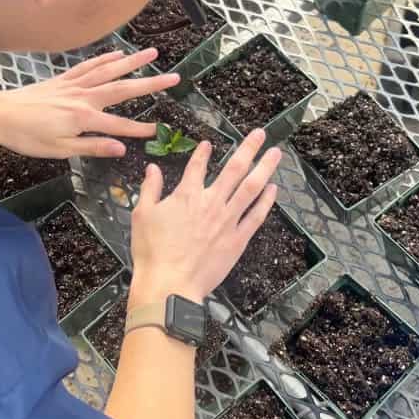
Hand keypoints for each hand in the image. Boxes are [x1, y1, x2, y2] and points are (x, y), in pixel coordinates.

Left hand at [0, 48, 178, 157]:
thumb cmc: (27, 137)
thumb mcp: (60, 149)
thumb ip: (92, 147)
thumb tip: (120, 149)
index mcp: (83, 118)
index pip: (118, 126)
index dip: (137, 130)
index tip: (157, 131)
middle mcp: (83, 97)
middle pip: (122, 89)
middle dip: (149, 84)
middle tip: (173, 77)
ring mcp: (74, 85)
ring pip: (108, 71)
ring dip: (133, 62)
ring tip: (153, 53)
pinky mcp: (64, 79)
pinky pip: (89, 66)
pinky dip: (106, 58)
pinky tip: (119, 54)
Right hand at [128, 129, 281, 306]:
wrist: (170, 284)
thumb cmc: (152, 252)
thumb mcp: (142, 215)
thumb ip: (149, 188)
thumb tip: (153, 168)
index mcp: (186, 195)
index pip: (197, 166)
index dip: (203, 153)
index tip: (209, 143)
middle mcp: (211, 202)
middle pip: (234, 169)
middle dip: (248, 148)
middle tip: (261, 134)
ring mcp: (228, 220)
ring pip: (251, 188)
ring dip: (264, 168)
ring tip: (276, 154)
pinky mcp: (238, 240)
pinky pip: (255, 216)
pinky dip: (266, 201)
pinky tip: (273, 189)